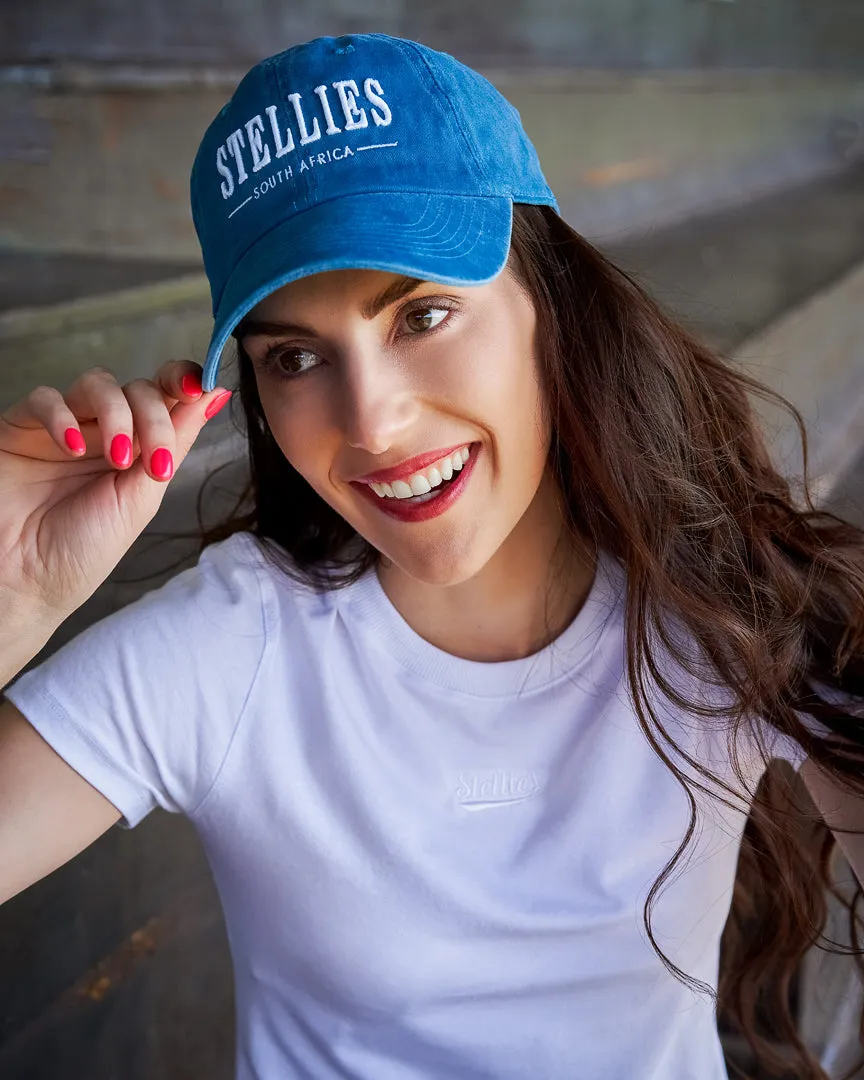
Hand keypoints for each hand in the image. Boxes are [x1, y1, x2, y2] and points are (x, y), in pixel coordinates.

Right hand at [0, 361, 231, 622]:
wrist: (27, 581)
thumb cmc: (84, 549)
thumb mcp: (143, 496)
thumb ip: (174, 443)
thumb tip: (217, 394)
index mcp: (140, 449)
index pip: (167, 397)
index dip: (184, 381)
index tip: (201, 387)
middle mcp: (103, 432)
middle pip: (139, 389)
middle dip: (154, 418)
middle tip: (153, 461)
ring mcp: (64, 427)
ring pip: (98, 384)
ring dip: (117, 416)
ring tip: (117, 458)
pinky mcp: (21, 428)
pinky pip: (45, 397)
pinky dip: (62, 417)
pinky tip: (71, 450)